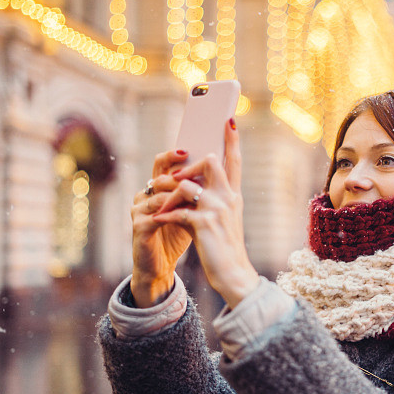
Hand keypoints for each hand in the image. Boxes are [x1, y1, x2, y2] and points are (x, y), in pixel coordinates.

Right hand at [130, 150, 193, 307]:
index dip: (177, 151)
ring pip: (160, 191)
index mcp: (159, 187)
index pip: (166, 161)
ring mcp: (140, 208)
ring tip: (198, 186)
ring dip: (181, 189)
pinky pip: (157, 213)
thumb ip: (200, 190)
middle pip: (160, 170)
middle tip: (193, 159)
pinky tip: (187, 210)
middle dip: (178, 165)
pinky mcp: (139, 226)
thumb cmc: (178, 235)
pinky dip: (173, 211)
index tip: (195, 144)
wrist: (161, 266)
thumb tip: (222, 165)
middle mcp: (146, 193)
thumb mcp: (191, 209)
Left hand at [154, 120, 258, 307]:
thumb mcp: (222, 219)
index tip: (228, 119)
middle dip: (187, 167)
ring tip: (163, 210)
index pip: (234, 161)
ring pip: (185, 185)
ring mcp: (216, 209)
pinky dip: (165, 216)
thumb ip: (211, 198)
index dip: (231, 139)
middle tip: (175, 181)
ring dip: (169, 196)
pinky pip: (176, 210)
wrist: (233, 274)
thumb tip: (189, 182)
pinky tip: (159, 222)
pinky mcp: (203, 224)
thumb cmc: (223, 247)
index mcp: (233, 195)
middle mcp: (228, 198)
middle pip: (208, 162)